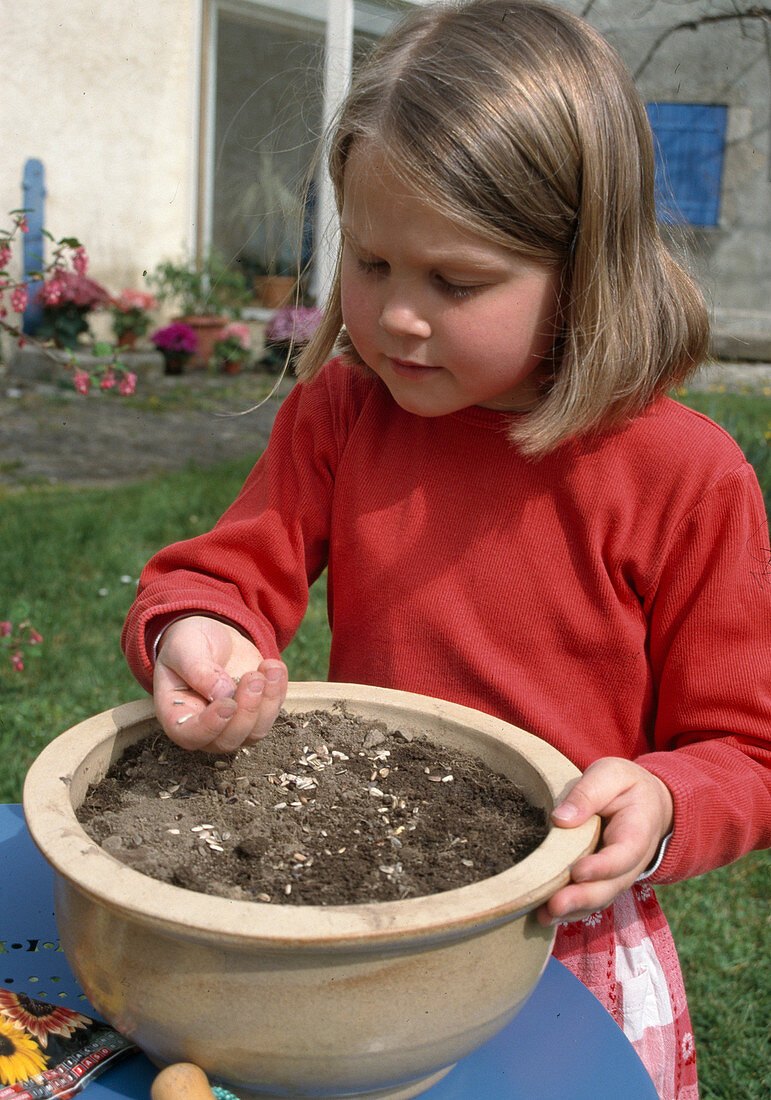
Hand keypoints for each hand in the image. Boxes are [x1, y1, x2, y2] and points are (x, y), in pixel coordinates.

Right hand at [153, 615, 287, 751]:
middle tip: (253, 679)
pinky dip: (278, 692)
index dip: (210, 727)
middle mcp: (205, 728)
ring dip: (267, 702)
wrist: (212, 635)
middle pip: (228, 740)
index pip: (190, 736)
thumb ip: (198, 670)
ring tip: (268, 669)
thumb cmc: (188, 644)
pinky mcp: (256, 712)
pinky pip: (272, 713)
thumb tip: (223, 693)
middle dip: (246, 711)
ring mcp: (233, 723)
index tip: (227, 704)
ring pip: (255, 731)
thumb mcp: (184, 649)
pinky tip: (274, 668)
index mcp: (177, 715)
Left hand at [537, 757, 672, 925]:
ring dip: (573, 910)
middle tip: (554, 905)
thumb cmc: (626, 786)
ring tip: (545, 915)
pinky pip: (590, 900)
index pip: (623, 855)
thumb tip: (561, 819)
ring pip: (599, 899)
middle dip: (583, 898)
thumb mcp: (611, 774)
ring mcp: (617, 875)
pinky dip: (570, 911)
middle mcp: (631, 862)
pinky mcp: (602, 880)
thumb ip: (588, 793)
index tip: (578, 871)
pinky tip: (546, 916)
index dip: (602, 867)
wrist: (649, 803)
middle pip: (610, 886)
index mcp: (637, 832)